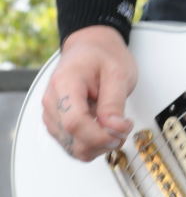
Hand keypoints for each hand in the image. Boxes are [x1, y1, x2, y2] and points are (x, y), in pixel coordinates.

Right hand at [42, 25, 136, 161]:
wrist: (90, 47)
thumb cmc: (102, 55)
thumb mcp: (118, 72)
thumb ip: (115, 102)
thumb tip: (115, 130)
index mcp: (65, 83)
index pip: (75, 122)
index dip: (100, 135)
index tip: (121, 130)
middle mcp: (52, 101)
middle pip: (73, 141)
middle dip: (103, 142)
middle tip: (123, 126)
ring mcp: (51, 115)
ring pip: (73, 149)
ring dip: (98, 145)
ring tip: (114, 124)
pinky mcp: (57, 124)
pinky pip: (73, 145)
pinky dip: (92, 143)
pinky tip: (103, 127)